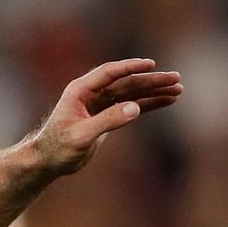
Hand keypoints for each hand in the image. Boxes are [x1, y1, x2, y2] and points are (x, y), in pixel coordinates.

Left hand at [32, 58, 182, 174]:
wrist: (48, 161)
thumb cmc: (58, 148)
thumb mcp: (82, 136)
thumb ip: (107, 121)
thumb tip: (134, 108)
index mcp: (80, 91)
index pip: (109, 73)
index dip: (130, 67)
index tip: (152, 64)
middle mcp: (92, 93)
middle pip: (126, 82)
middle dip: (152, 80)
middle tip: (176, 78)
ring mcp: (101, 103)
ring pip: (132, 93)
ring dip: (154, 91)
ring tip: (179, 89)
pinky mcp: (107, 115)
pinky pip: (132, 106)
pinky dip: (149, 103)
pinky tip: (168, 100)